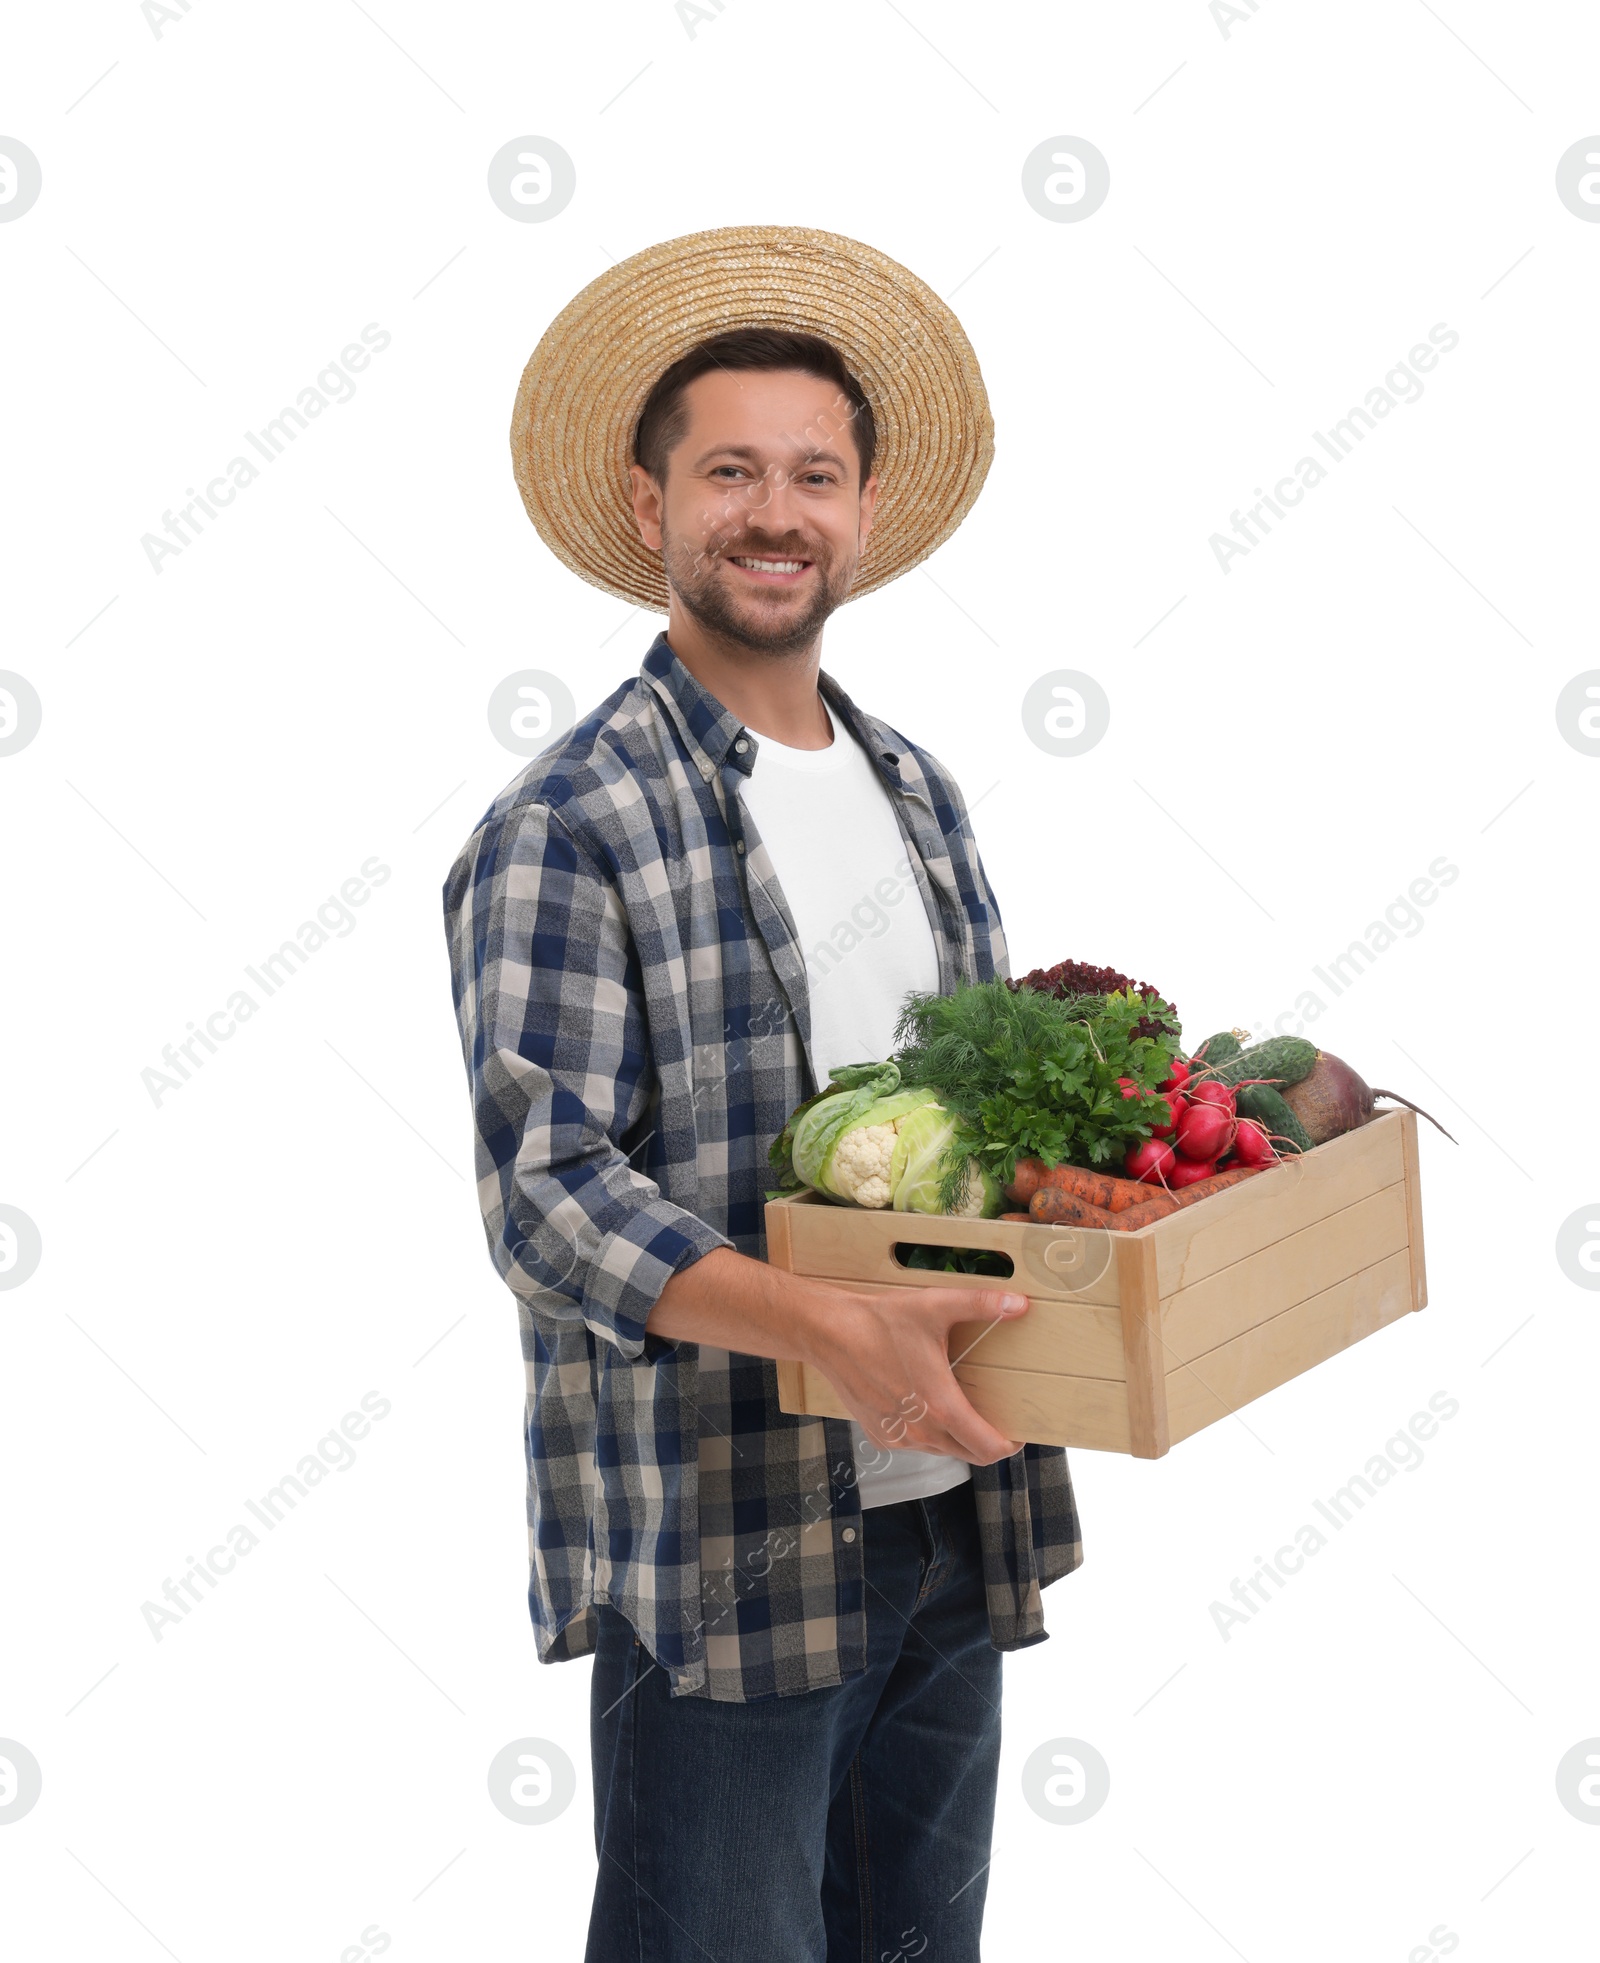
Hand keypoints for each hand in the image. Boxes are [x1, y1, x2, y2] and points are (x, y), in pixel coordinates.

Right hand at [799, 1281, 1028, 1464]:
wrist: (829, 1334)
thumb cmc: (880, 1322)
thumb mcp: (935, 1307)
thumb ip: (981, 1304)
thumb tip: (1019, 1302)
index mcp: (941, 1407)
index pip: (989, 1449)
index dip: (1010, 1444)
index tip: (1018, 1431)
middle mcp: (921, 1431)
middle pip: (970, 1454)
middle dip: (987, 1440)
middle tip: (992, 1415)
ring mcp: (899, 1437)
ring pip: (942, 1449)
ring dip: (955, 1434)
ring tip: (956, 1401)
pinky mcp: (880, 1435)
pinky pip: (915, 1443)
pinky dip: (926, 1430)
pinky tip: (920, 1400)